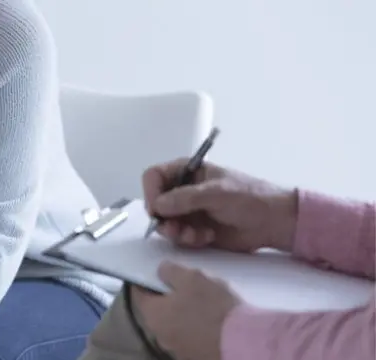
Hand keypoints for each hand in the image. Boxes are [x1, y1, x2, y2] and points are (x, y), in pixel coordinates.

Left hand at [131, 262, 240, 359]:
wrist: (241, 343)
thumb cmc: (211, 307)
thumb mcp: (191, 279)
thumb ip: (171, 272)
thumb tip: (160, 270)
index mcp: (152, 315)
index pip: (140, 293)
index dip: (146, 280)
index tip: (155, 271)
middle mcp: (159, 335)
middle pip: (158, 309)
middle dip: (169, 296)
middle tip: (185, 283)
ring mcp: (177, 348)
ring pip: (175, 323)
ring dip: (184, 311)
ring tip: (204, 299)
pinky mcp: (194, 355)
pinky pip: (191, 335)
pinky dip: (197, 325)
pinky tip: (213, 317)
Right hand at [142, 158, 297, 252]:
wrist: (273, 222)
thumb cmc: (249, 197)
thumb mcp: (216, 193)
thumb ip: (184, 198)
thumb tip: (157, 205)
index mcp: (187, 171)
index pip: (154, 176)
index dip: (150, 192)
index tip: (156, 209)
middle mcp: (183, 189)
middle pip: (155, 202)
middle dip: (163, 218)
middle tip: (175, 229)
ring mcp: (188, 211)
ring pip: (164, 223)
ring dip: (176, 232)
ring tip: (194, 236)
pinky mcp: (194, 229)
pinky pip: (178, 237)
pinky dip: (188, 239)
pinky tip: (206, 237)